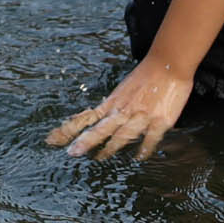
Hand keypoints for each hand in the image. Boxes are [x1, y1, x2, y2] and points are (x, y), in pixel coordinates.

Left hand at [45, 56, 192, 160]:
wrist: (169, 63)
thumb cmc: (146, 75)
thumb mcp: (123, 90)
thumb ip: (113, 106)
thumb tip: (99, 118)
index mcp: (114, 101)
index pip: (88, 117)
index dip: (72, 128)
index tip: (54, 138)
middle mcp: (124, 110)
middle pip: (101, 128)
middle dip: (85, 141)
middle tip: (72, 153)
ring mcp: (142, 116)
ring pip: (121, 136)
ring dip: (110, 148)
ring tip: (99, 158)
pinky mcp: (160, 121)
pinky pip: (150, 139)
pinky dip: (143, 150)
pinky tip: (139, 157)